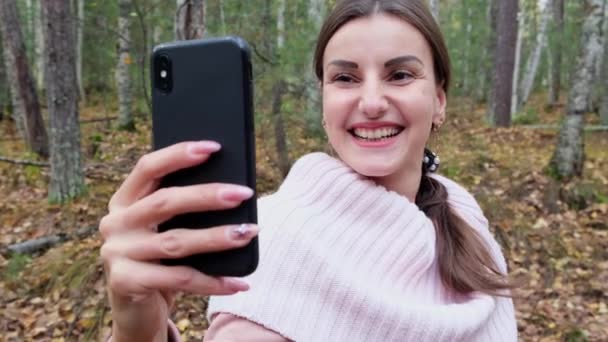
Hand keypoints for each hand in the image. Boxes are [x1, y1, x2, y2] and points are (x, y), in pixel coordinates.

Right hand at [99, 141, 257, 341]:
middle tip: (243, 193)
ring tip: (249, 232)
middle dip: (207, 195)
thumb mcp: (164, 229)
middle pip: (164, 201)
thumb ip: (182, 209)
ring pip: (175, 242)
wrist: (135, 309)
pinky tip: (238, 282)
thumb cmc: (158, 259)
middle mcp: (115, 223)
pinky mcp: (125, 283)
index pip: (148, 167)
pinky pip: (179, 279)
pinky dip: (213, 281)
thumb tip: (232, 189)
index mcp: (123, 200)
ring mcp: (116, 253)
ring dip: (217, 237)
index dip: (179, 154)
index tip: (214, 147)